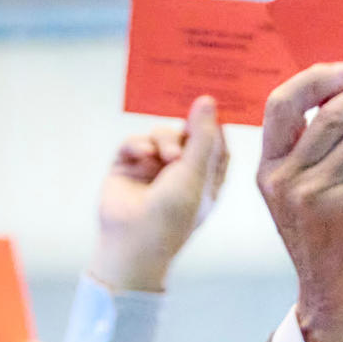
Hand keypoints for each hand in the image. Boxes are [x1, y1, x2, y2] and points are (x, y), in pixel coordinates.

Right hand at [90, 98, 230, 293]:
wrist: (132, 242)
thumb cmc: (171, 214)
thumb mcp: (195, 172)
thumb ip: (202, 135)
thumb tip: (208, 99)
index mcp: (205, 181)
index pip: (215, 145)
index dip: (213, 126)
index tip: (211, 108)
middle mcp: (179, 174)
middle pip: (186, 134)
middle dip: (184, 131)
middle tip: (186, 133)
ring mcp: (152, 170)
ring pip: (160, 134)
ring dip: (163, 139)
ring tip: (164, 156)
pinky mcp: (127, 167)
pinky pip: (134, 142)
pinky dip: (138, 145)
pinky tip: (142, 154)